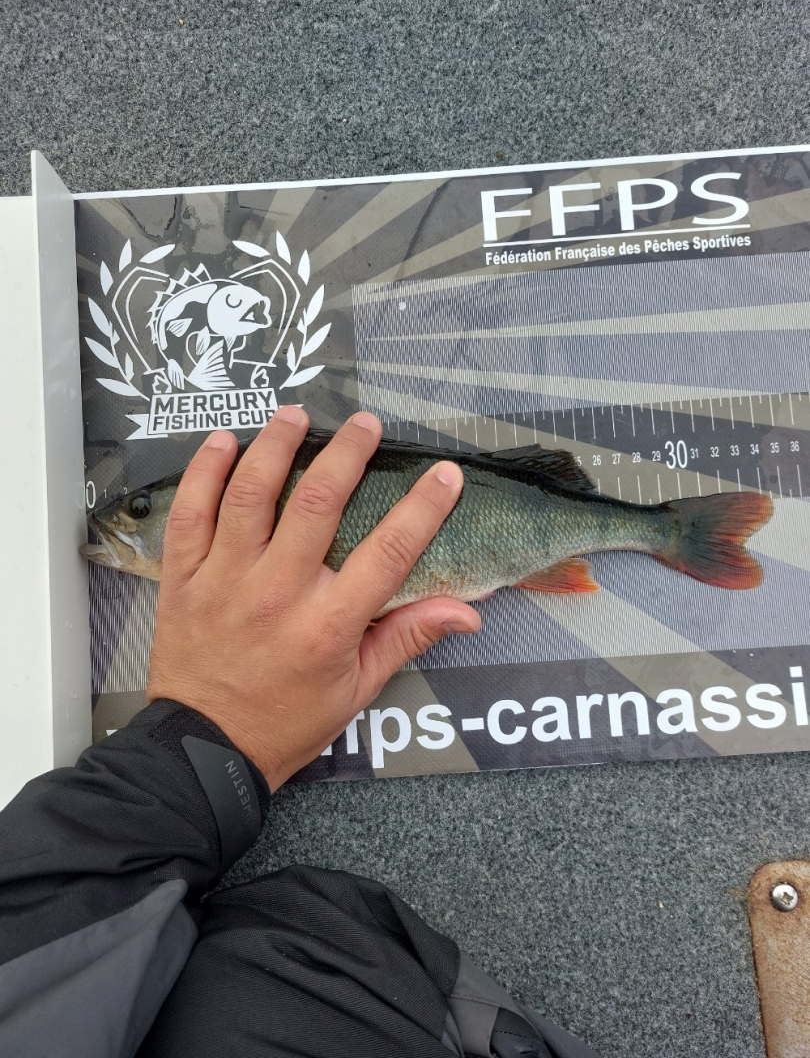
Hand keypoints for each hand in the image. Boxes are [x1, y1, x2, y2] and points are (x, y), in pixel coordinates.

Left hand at [146, 408, 480, 789]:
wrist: (204, 749)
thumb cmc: (285, 721)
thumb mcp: (358, 689)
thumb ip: (408, 638)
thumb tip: (467, 610)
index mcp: (329, 625)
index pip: (389, 551)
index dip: (423, 506)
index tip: (444, 474)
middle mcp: (278, 593)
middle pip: (318, 503)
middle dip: (348, 453)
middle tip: (365, 425)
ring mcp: (226, 580)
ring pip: (251, 493)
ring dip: (276, 445)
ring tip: (297, 415)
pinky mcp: (184, 577)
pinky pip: (191, 512)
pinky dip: (205, 471)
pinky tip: (224, 442)